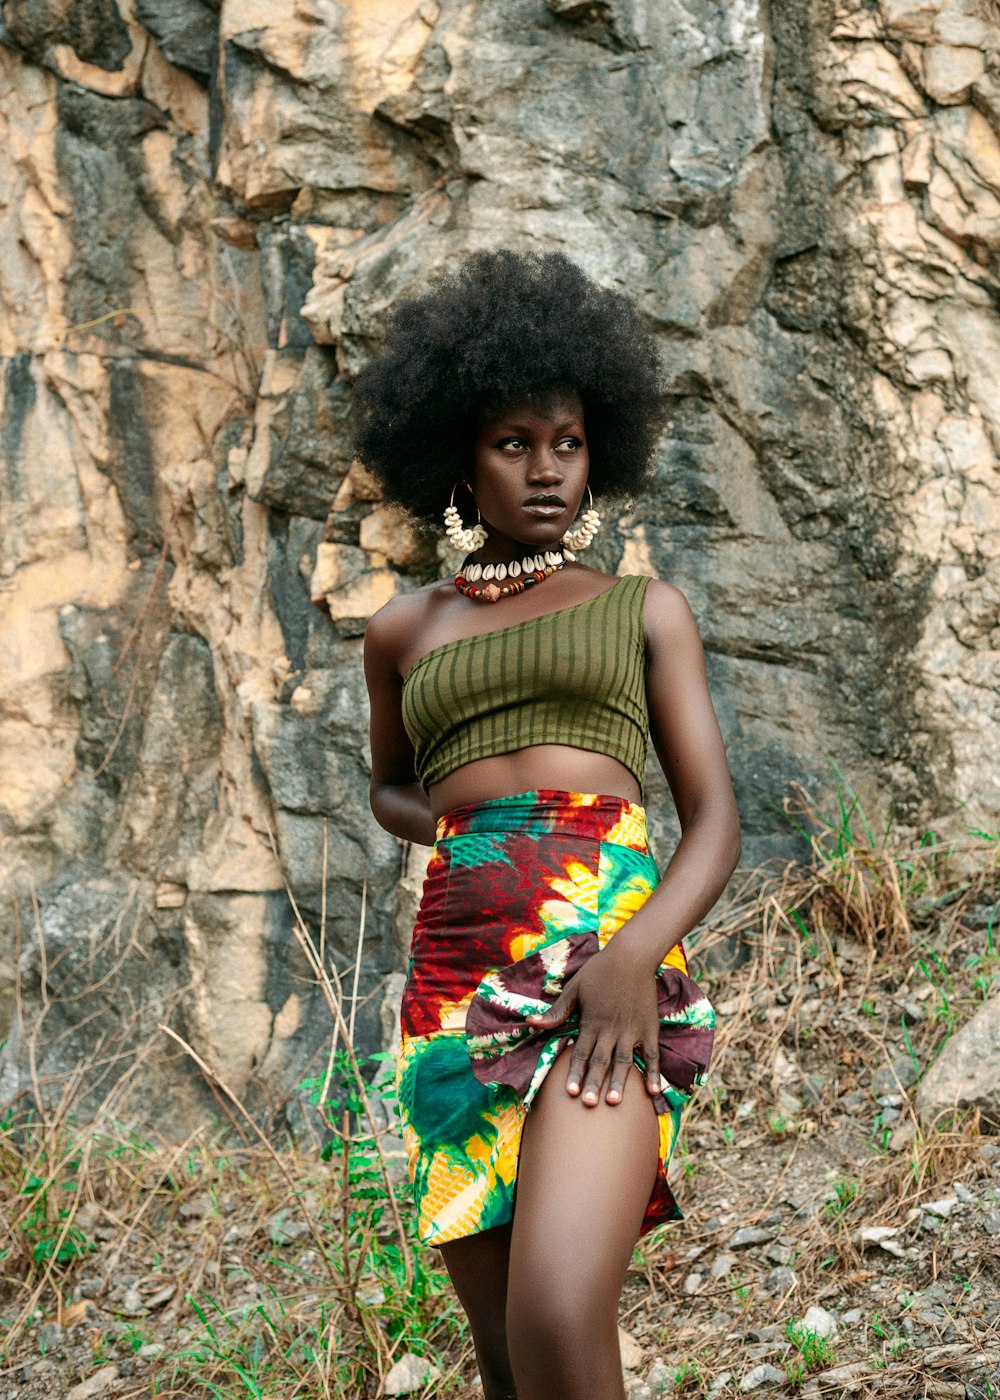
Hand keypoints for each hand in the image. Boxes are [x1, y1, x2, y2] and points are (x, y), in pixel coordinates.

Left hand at [525, 941, 659, 1105]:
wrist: (632, 956)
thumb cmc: (599, 971)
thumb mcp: (574, 989)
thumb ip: (556, 1011)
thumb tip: (531, 1023)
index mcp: (592, 1021)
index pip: (581, 1053)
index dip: (574, 1073)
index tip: (568, 1092)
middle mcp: (611, 1029)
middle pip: (601, 1061)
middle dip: (594, 1084)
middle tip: (588, 1104)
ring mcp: (632, 1030)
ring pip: (625, 1061)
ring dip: (619, 1082)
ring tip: (614, 1102)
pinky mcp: (649, 1027)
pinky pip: (652, 1054)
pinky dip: (652, 1072)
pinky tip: (652, 1091)